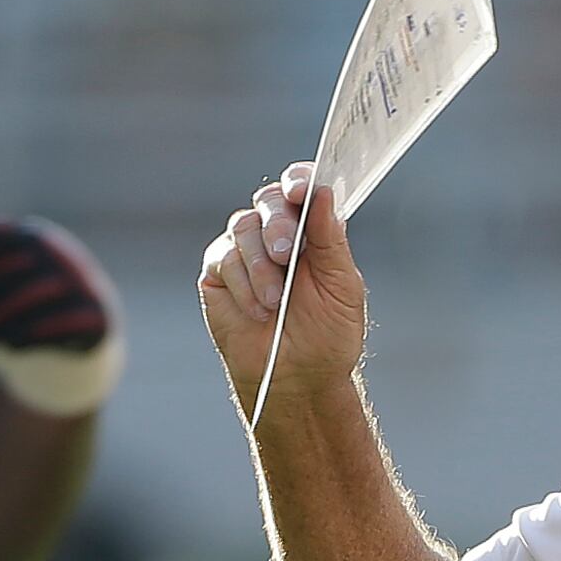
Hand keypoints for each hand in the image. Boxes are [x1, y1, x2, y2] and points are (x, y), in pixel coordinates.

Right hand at [201, 163, 367, 420]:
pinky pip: (223, 258)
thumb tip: (323, 193)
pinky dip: (242, 284)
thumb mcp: (342, 285)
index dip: (300, 181)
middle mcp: (278, 232)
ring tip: (276, 301)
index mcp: (313, 229)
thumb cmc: (326, 336)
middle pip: (270, 199)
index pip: (304, 187)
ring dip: (260, 264)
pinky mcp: (219, 273)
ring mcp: (246, 250)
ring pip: (243, 226)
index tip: (302, 192)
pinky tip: (258, 310)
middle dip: (279, 225)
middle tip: (287, 256)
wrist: (297, 380)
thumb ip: (332, 238)